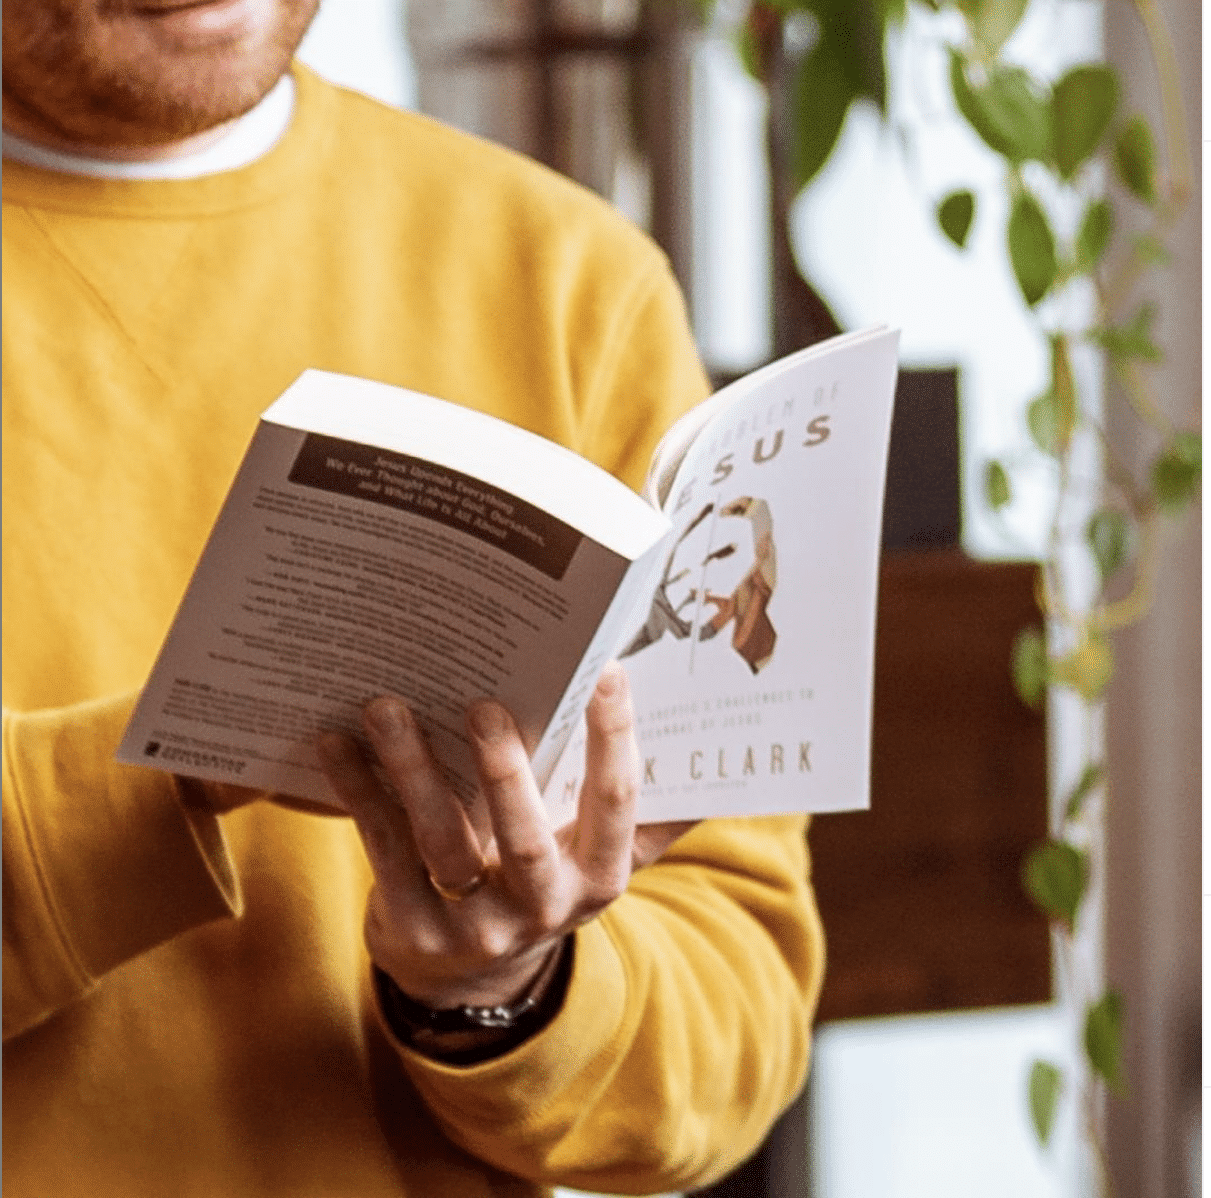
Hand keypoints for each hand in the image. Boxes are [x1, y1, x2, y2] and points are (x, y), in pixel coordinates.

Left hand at [316, 662, 695, 1010]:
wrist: (472, 978)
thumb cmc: (543, 881)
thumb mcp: (598, 856)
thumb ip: (648, 813)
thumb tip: (709, 744)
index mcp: (598, 875)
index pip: (616, 803)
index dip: (615, 739)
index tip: (607, 671)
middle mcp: (543, 904)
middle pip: (526, 838)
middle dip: (506, 771)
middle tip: (483, 704)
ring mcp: (475, 924)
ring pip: (443, 841)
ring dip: (413, 769)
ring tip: (388, 707)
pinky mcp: (413, 929)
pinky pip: (383, 851)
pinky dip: (360, 792)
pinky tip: (337, 742)